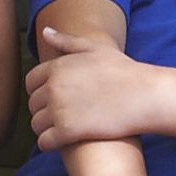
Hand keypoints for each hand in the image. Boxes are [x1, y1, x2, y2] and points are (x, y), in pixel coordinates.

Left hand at [27, 22, 166, 148]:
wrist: (144, 96)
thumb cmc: (124, 71)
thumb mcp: (95, 49)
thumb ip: (67, 41)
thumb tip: (46, 31)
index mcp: (57, 67)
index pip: (31, 82)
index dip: (40, 91)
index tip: (53, 98)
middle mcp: (54, 88)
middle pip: (33, 104)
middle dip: (43, 110)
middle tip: (60, 115)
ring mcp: (59, 110)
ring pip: (36, 124)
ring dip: (45, 128)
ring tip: (61, 129)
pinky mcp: (68, 132)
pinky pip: (44, 142)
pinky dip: (49, 143)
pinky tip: (61, 142)